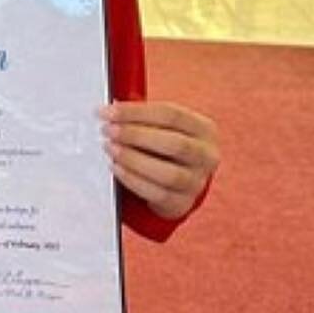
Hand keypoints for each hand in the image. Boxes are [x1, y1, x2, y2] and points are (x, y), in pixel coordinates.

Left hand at [101, 100, 216, 221]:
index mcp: (204, 129)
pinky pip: (157, 193)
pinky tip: (116, 168)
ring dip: (133, 159)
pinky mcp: (182, 202)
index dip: (136, 112)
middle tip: (108, 130)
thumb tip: (112, 109)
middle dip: (135, 135)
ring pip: (168, 173)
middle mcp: (206, 156)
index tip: (107, 112)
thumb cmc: (165, 146)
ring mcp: (197, 182)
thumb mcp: (163, 127)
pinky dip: (133, 180)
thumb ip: (143, 116)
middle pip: (174, 144)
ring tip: (110, 149)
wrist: (178, 182)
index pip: (171, 114)